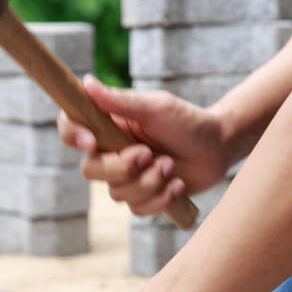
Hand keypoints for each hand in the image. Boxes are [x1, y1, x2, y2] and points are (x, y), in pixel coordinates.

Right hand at [58, 75, 230, 215]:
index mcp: (109, 126)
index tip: (91, 142)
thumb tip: (87, 82)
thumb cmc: (189, 121)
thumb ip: (121, 100)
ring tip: (171, 165)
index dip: (73, 136)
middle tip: (149, 153)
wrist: (219, 148)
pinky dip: (160, 198)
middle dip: (120, 167)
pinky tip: (177, 184)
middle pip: (90, 170)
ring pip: (117, 193)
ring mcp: (127, 178)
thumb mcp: (156, 107)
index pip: (71, 130)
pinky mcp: (144, 198)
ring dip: (148, 182)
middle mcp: (112, 152)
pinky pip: (137, 209)